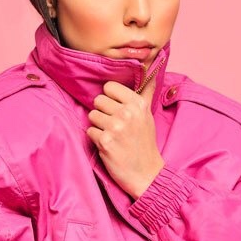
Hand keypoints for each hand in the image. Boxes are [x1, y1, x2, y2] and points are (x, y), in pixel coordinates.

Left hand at [86, 81, 164, 198]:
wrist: (146, 173)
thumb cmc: (144, 143)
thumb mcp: (148, 115)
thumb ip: (145, 92)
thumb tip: (151, 66)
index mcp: (138, 104)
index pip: (110, 87)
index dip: (110, 98)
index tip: (117, 109)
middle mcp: (127, 113)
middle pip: (98, 100)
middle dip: (103, 113)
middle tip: (114, 126)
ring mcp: (115, 127)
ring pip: (92, 115)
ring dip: (98, 126)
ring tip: (112, 136)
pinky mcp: (104, 141)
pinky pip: (90, 131)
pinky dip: (96, 139)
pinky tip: (108, 145)